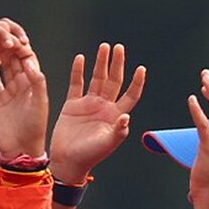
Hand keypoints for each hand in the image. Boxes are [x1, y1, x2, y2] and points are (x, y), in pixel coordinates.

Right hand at [0, 23, 45, 158]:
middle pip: (15, 62)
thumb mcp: (39, 103)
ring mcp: (9, 92)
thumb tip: (29, 62)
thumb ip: (36, 82)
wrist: (20, 149)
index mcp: (35, 84)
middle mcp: (23, 86)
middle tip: (0, 37)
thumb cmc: (35, 128)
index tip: (17, 40)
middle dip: (9, 50)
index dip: (23, 50)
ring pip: (3, 69)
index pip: (29, 61)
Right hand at [50, 44, 145, 184]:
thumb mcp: (106, 144)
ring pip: (96, 79)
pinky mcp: (72, 105)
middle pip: (114, 81)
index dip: (137, 83)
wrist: (68, 161)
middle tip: (119, 47)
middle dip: (117, 64)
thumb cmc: (90, 156)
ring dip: (100, 63)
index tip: (141, 69)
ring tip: (104, 47)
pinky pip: (76, 84)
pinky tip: (80, 58)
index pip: (130, 95)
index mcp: (115, 115)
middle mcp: (104, 107)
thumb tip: (126, 117)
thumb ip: (118, 131)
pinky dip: (78, 71)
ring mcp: (88, 104)